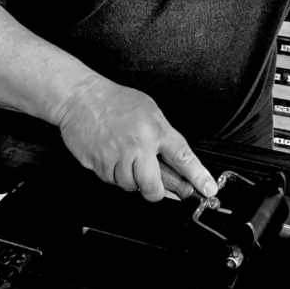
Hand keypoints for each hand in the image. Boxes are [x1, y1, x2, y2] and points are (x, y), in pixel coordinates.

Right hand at [56, 74, 217, 202]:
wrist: (81, 97)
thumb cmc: (115, 102)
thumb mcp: (149, 111)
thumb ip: (163, 137)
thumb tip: (175, 164)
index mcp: (156, 129)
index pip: (184, 157)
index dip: (198, 176)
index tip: (208, 189)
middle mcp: (139, 144)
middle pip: (153, 186)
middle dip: (154, 191)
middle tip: (153, 185)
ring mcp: (118, 155)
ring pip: (130, 185)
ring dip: (129, 179)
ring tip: (124, 157)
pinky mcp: (99, 163)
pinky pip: (110, 180)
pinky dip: (111, 174)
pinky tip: (109, 156)